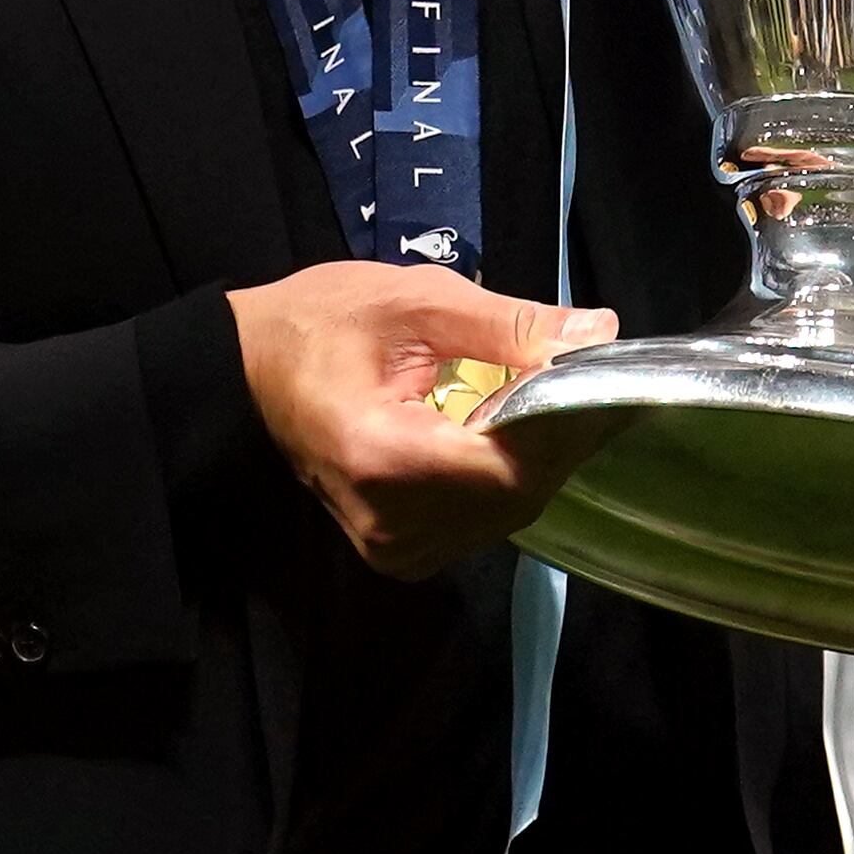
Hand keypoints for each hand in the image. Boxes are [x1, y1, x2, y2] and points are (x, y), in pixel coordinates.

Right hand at [226, 263, 617, 578]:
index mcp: (386, 460)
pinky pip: (481, 520)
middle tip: (592, 374)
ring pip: (506, 512)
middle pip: (516, 494)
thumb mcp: (413, 300)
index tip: (608, 372)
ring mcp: (394, 549)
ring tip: (556, 396)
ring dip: (539, 456)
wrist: (245, 372)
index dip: (568, 423)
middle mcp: (392, 526)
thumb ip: (508, 324)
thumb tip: (599, 333)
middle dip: (562, 435)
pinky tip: (513, 431)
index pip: (510, 465)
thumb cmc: (318, 324)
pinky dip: (507, 475)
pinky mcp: (400, 553)